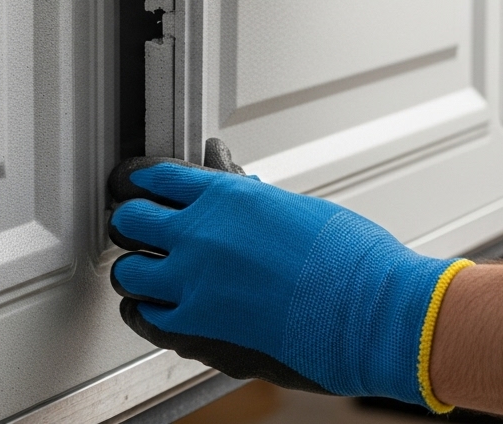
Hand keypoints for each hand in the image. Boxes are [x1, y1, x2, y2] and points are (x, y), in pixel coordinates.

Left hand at [107, 139, 471, 411]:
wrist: (375, 315)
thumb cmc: (350, 261)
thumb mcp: (292, 209)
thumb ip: (243, 193)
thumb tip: (221, 170)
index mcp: (225, 197)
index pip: (152, 176)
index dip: (137, 180)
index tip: (133, 185)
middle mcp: (200, 237)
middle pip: (129, 219)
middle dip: (133, 223)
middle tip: (140, 229)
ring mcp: (193, 286)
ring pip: (127, 272)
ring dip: (137, 270)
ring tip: (150, 272)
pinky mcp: (197, 332)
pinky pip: (144, 318)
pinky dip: (144, 311)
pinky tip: (155, 307)